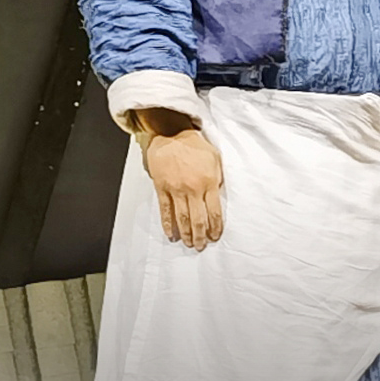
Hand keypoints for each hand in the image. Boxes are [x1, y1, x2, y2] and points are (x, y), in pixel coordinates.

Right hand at [141, 117, 225, 249]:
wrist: (171, 134)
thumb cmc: (194, 145)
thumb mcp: (215, 159)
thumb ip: (218, 178)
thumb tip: (217, 195)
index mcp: (208, 183)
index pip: (214, 212)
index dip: (215, 228)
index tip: (215, 236)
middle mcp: (192, 189)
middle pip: (198, 219)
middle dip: (200, 236)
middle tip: (201, 246)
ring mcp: (176, 189)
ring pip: (182, 218)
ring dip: (186, 233)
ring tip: (188, 244)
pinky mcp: (162, 187)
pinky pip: (165, 209)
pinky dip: (167, 223)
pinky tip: (170, 233)